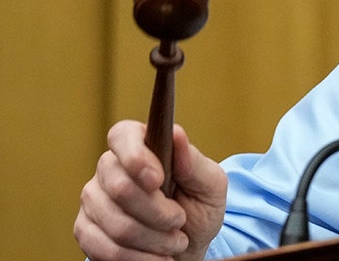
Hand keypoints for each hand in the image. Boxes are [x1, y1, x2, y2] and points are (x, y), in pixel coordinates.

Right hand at [75, 121, 227, 260]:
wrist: (187, 247)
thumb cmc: (199, 209)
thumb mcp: (210, 185)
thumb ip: (194, 162)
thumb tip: (177, 134)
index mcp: (142, 146)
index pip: (122, 135)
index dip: (136, 157)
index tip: (157, 180)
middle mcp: (111, 168)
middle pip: (120, 187)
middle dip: (158, 212)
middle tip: (179, 220)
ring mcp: (93, 199)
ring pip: (116, 223)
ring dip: (153, 239)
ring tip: (175, 241)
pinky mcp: (85, 230)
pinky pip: (104, 247)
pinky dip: (137, 258)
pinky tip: (156, 256)